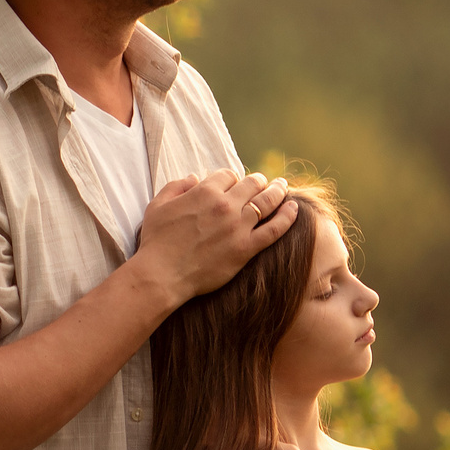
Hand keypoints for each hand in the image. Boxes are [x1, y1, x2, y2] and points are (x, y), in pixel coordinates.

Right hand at [135, 169, 299, 302]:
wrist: (162, 274)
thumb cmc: (156, 241)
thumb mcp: (157, 206)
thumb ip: (176, 187)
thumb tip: (193, 178)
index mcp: (204, 192)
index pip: (228, 175)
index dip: (232, 178)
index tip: (233, 184)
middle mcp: (225, 205)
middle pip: (252, 183)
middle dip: (259, 180)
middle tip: (265, 182)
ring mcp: (238, 227)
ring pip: (267, 202)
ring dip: (277, 191)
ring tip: (283, 187)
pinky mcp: (246, 248)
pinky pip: (274, 229)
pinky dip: (287, 217)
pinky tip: (294, 208)